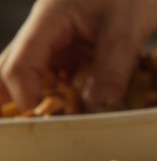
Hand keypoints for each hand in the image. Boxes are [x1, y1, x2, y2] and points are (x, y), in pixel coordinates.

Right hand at [0, 0, 156, 111]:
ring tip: (48, 124)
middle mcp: (51, 28)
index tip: (36, 119)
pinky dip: (71, 92)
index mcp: (49, 18)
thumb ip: (109, 73)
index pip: (21, 62)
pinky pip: (70, 71)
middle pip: (19, 66)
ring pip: (44, 71)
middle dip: (14, 96)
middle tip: (21, 128)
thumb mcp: (124, 32)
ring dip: (45, 97)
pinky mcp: (86, 43)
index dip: (24, 94)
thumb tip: (95, 114)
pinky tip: (79, 109)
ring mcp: (67, 36)